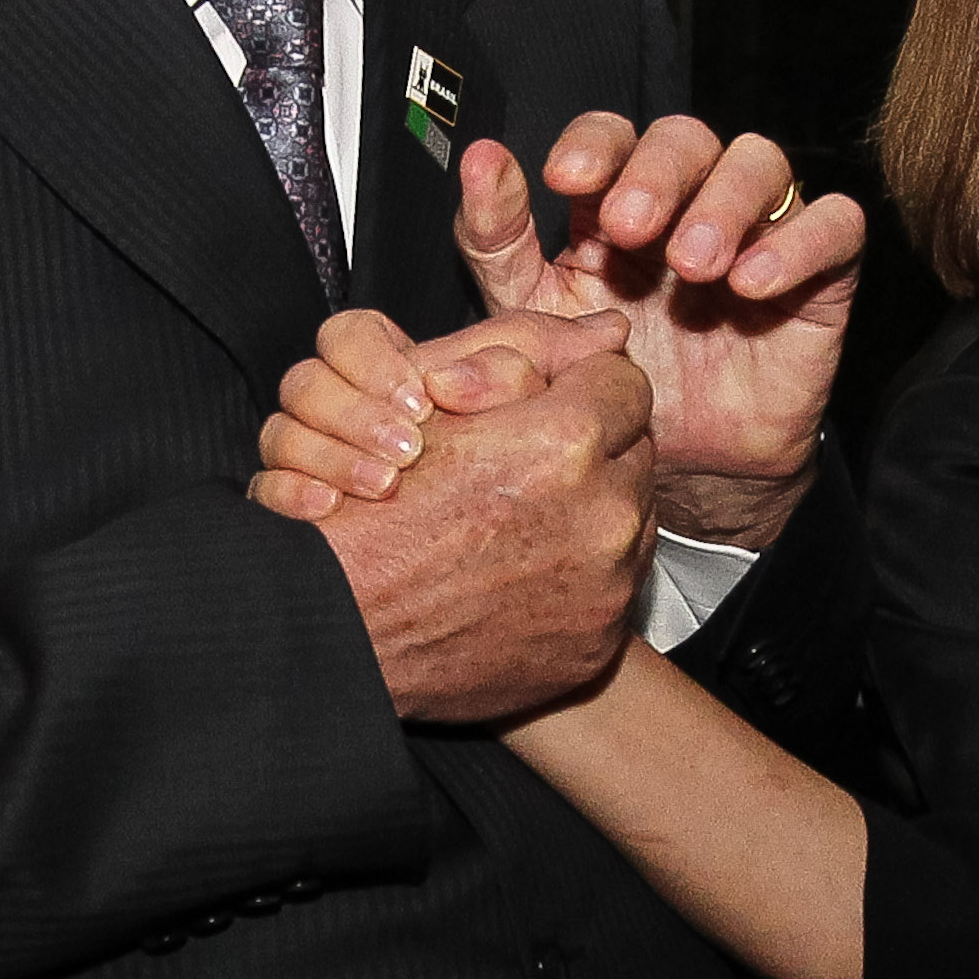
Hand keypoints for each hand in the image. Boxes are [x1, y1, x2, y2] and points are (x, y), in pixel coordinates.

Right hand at [259, 336, 658, 723]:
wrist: (344, 636)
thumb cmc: (373, 520)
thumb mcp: (435, 407)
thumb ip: (526, 358)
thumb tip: (609, 332)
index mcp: (567, 443)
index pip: (623, 382)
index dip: (581, 386)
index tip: (550, 404)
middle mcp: (605, 518)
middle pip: (634, 454)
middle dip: (592, 451)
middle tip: (527, 466)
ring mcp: (607, 590)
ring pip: (631, 520)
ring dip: (593, 511)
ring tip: (522, 521)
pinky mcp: (598, 646)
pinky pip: (617, 589)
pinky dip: (585, 576)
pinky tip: (529, 573)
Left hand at [458, 114, 862, 545]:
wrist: (678, 473)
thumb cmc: (604, 384)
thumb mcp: (533, 314)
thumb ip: (498, 239)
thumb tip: (481, 156)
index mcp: (617, 200)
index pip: (613, 135)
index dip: (594, 144)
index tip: (563, 179)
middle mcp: (690, 202)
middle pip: (687, 138)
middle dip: (656, 173)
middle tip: (629, 229)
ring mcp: (758, 232)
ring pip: (761, 163)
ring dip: (725, 201)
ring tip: (693, 265)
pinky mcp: (819, 277)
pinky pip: (836, 225)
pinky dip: (801, 240)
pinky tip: (754, 283)